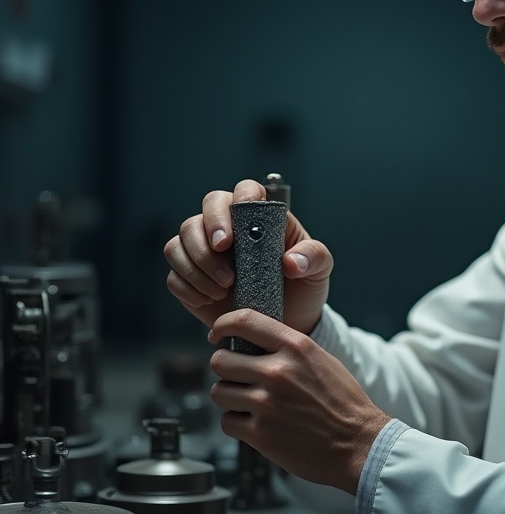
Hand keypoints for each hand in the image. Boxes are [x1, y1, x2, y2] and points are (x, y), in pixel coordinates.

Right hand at [164, 178, 332, 334]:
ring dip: (197, 263)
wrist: (289, 322)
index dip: (237, 200)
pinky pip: (174, 276)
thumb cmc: (303, 287)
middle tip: (222, 252)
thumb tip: (291, 262)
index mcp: (261, 218)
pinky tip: (210, 299)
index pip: (244, 191)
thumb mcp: (320, 269)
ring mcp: (206, 253)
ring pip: (180, 241)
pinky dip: (189, 287)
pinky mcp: (191, 279)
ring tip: (224, 287)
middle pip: (203, 211)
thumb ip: (314, 257)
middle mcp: (230, 229)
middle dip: (207, 232)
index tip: (236, 230)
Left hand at [207, 309, 390, 494]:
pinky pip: (226, 422)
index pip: (244, 321)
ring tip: (251, 403)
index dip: (222, 325)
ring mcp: (266, 403)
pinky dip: (236, 424)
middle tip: (239, 377)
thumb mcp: (322, 360)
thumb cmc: (344, 403)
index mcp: (297, 347)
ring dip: (230, 398)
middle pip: (220, 360)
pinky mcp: (260, 433)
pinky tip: (256, 423)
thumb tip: (254, 343)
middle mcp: (278, 371)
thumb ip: (289, 349)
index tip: (217, 334)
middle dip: (226, 369)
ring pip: (219, 392)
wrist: (359, 443)